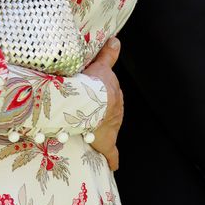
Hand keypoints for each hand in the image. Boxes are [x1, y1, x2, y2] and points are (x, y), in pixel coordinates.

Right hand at [83, 37, 123, 170]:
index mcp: (113, 94)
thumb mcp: (100, 66)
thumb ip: (108, 55)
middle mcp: (116, 110)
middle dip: (101, 113)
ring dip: (101, 131)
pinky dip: (113, 158)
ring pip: (108, 128)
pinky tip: (113, 165)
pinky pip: (112, 153)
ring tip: (90, 134)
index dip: (102, 97)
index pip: (110, 95)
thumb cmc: (92, 84)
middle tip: (88, 115)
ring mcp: (113, 126)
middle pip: (109, 112)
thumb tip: (116, 40)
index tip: (97, 100)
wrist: (92, 103)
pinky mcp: (108, 142)